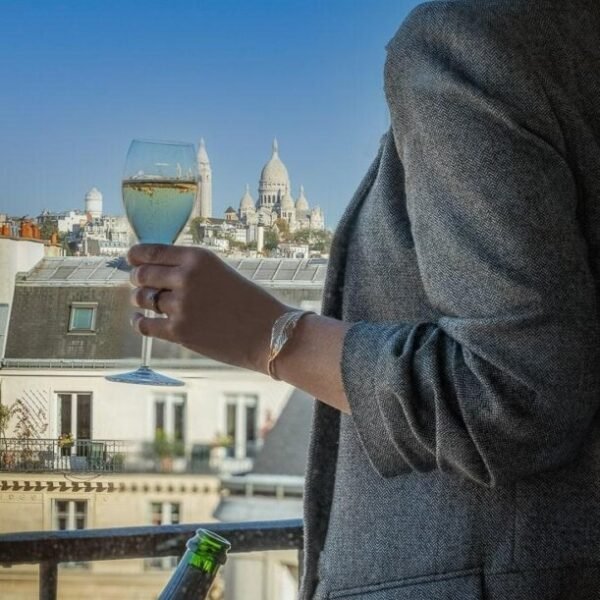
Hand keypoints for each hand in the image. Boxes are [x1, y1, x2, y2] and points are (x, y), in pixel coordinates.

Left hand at [128, 244, 287, 372]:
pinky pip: (145, 324)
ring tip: (145, 302)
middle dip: (138, 279)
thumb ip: (190, 269)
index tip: (131, 260)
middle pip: (141, 274)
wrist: (269, 333)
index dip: (135, 256)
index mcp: (198, 257)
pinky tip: (141, 320)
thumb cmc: (249, 303)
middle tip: (140, 284)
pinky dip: (139, 322)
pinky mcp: (179, 331)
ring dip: (140, 300)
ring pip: (142, 299)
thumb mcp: (220, 272)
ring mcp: (181, 305)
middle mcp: (186, 277)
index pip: (150, 251)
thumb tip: (153, 272)